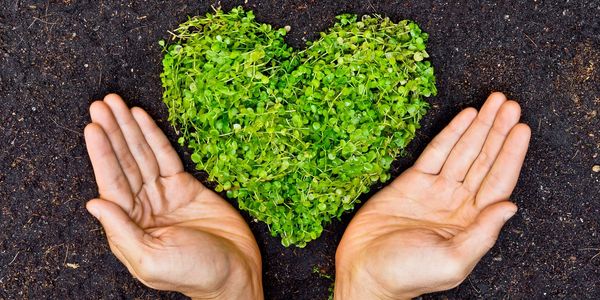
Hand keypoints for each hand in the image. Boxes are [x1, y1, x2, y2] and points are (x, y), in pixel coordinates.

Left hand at [84, 94, 262, 298]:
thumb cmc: (194, 273)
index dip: (102, 154)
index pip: (111, 183)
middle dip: (112, 132)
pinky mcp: (185, 186)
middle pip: (123, 162)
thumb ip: (121, 232)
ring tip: (116, 103)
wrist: (235, 271)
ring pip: (142, 155)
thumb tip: (94, 203)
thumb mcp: (152, 260)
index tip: (93, 127)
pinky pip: (166, 157)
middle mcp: (142, 206)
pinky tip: (142, 118)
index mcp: (129, 226)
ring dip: (128, 128)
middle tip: (101, 104)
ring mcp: (163, 194)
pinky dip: (154, 136)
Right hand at [334, 92, 530, 298]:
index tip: (521, 128)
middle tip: (510, 104)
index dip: (511, 154)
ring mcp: (435, 190)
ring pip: (463, 151)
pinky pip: (436, 153)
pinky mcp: (411, 182)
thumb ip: (483, 234)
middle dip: (498, 131)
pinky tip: (465, 117)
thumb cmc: (409, 274)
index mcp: (472, 222)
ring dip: (480, 127)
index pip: (499, 181)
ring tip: (494, 103)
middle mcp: (458, 202)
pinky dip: (451, 134)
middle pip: (485, 159)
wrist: (366, 269)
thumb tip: (510, 207)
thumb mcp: (453, 261)